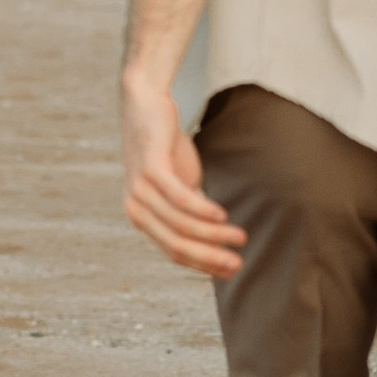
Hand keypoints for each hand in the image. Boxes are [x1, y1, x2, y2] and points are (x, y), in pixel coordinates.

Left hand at [120, 71, 244, 277]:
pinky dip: (203, 210)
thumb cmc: (165, 149)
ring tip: (240, 236)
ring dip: (214, 234)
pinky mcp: (151, 169)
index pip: (175, 253)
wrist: (146, 106)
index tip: (232, 270)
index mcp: (142, 219)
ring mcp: (141, 190)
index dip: (204, 265)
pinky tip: (223, 215)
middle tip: (239, 263)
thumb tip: (215, 237)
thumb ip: (191, 212)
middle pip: (178, 245)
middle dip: (211, 257)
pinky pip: (180, 198)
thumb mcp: (180, 186)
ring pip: (181, 225)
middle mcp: (136, 209)